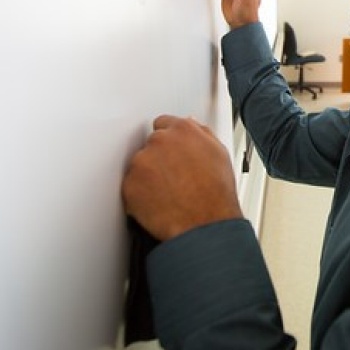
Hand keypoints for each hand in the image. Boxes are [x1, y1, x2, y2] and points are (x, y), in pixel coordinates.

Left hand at [122, 115, 242, 240]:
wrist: (204, 225)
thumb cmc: (215, 195)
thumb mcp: (219, 154)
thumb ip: (202, 134)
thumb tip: (192, 126)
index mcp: (184, 130)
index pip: (164, 123)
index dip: (169, 140)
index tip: (171, 151)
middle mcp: (160, 141)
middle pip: (151, 144)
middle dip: (159, 158)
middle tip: (173, 177)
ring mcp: (142, 162)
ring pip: (140, 165)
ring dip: (148, 176)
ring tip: (169, 192)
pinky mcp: (129, 184)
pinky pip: (131, 186)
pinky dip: (140, 194)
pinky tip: (159, 202)